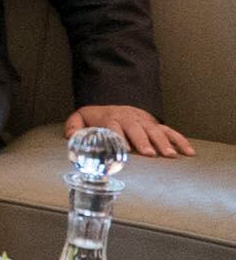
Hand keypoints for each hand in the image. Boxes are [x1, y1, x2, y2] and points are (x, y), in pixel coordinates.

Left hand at [63, 104, 192, 157]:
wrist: (115, 104)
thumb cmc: (97, 118)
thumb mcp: (81, 118)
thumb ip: (73, 127)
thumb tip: (70, 137)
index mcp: (110, 119)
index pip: (113, 127)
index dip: (118, 137)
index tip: (123, 148)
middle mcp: (129, 119)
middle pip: (137, 129)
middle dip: (143, 141)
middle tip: (149, 154)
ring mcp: (145, 122)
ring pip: (156, 131)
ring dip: (163, 143)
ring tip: (169, 156)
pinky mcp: (156, 125)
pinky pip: (171, 131)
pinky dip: (181, 141)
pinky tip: (189, 152)